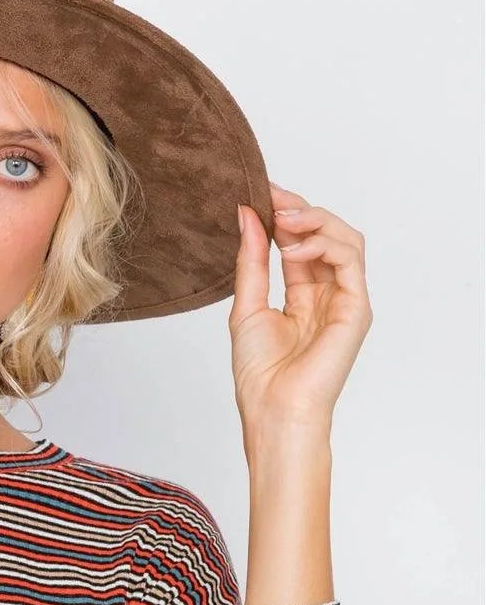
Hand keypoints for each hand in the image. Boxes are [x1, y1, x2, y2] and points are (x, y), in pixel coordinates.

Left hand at [230, 182, 372, 433]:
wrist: (274, 411)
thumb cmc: (260, 375)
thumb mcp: (246, 306)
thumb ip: (251, 260)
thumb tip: (248, 215)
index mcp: (303, 296)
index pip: (301, 242)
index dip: (285, 215)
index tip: (261, 193)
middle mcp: (328, 295)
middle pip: (327, 234)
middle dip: (300, 210)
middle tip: (272, 197)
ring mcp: (346, 301)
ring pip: (345, 239)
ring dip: (315, 221)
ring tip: (284, 220)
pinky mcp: (357, 308)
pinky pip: (350, 259)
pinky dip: (323, 245)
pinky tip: (293, 249)